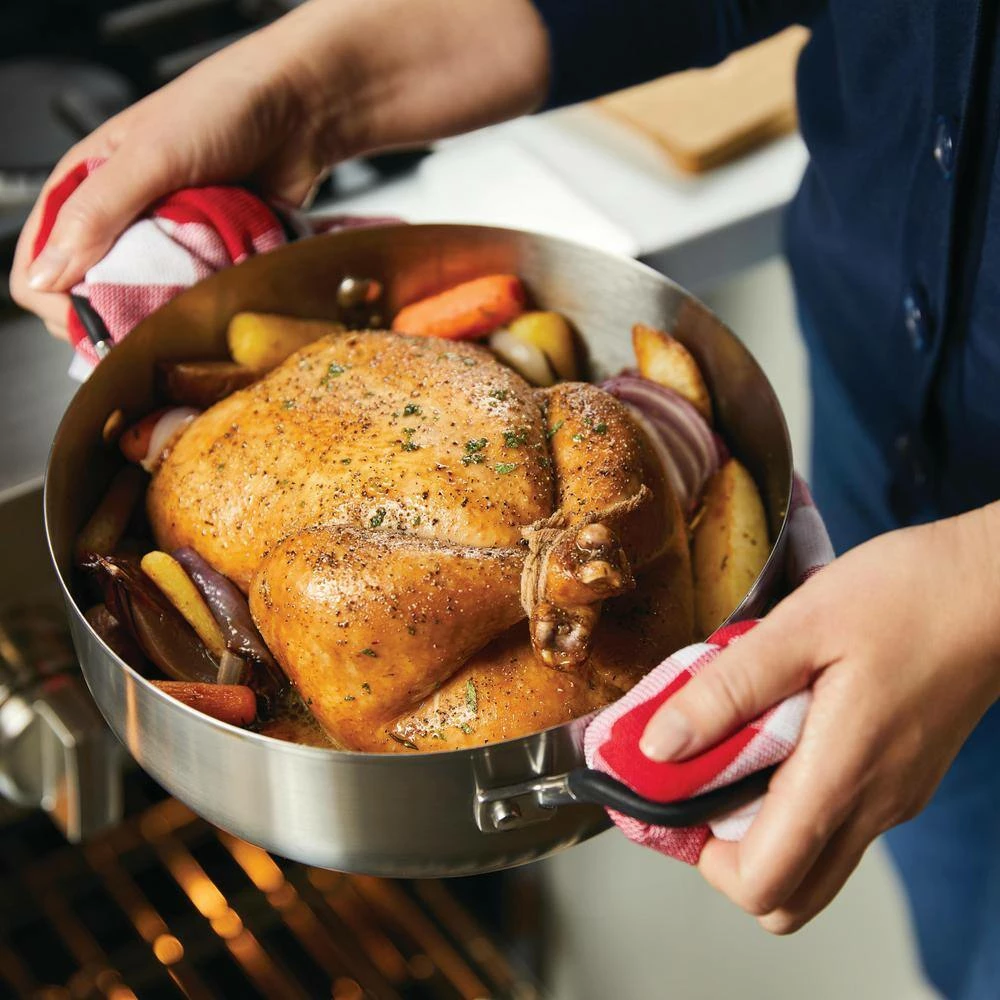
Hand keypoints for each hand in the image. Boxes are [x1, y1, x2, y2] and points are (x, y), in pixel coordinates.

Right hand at [9, 0, 547, 337]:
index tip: (78, 342)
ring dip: (170, 323)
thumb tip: (53, 278)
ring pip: (168, 288)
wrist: (342, 81)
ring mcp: (202, 215)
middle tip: (131, 364)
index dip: (62, 303)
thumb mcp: (161, 147)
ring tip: (174, 355)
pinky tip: (223, 325)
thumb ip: (103, 206)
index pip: (56, 252)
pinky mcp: (246, 227)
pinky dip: (219, 306)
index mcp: (112, 171)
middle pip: (111, 280)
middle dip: (118, 322)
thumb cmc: (252, 93)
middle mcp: (154, 196)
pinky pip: (222, 279)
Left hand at [641, 506, 999, 932]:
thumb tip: (660, 745)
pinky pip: (838, 821)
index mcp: (841, 777)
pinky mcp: (901, 775)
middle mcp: (872, 807)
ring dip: (759, 830)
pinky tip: (776, 731)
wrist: (996, 586)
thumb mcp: (799, 627)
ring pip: (814, 863)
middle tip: (695, 783)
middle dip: (726, 857)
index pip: (762, 885)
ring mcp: (892, 797)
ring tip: (731, 750)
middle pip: (788, 897)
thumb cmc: (905, 595)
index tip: (671, 798)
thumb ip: (726, 690)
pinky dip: (793, 801)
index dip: (701, 858)